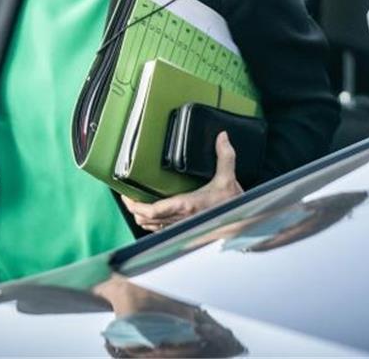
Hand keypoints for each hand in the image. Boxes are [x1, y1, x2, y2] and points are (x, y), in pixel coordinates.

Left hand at [121, 131, 242, 232]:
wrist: (242, 228)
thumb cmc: (233, 207)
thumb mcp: (229, 179)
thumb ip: (225, 156)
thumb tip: (222, 137)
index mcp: (185, 206)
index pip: (151, 210)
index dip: (134, 205)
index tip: (126, 195)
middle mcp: (180, 220)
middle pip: (145, 220)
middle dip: (133, 210)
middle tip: (128, 197)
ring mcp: (181, 229)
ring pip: (151, 228)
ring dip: (142, 218)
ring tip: (137, 205)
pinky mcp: (185, 233)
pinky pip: (161, 231)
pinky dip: (153, 224)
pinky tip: (154, 216)